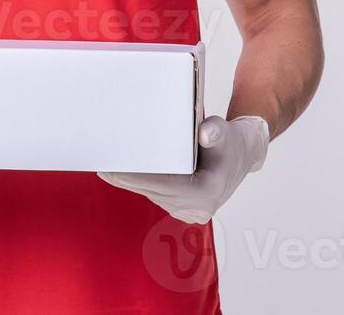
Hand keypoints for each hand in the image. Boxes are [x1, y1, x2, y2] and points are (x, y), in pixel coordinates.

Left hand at [97, 115, 267, 224]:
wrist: (243, 155)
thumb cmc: (230, 140)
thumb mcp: (224, 131)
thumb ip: (214, 132)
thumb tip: (203, 132)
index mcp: (207, 193)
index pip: (163, 186)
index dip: (135, 178)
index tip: (112, 170)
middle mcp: (198, 209)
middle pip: (153, 192)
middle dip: (126, 179)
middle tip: (100, 165)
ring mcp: (190, 212)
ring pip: (152, 195)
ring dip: (130, 183)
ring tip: (106, 167)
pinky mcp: (183, 210)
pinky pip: (156, 196)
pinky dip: (140, 185)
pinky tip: (122, 174)